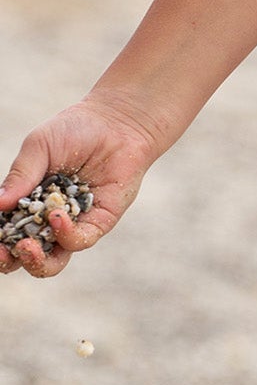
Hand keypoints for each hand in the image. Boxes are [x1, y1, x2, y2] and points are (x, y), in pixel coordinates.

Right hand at [0, 98, 159, 276]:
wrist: (117, 123)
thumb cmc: (74, 130)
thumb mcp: (39, 147)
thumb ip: (20, 175)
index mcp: (27, 203)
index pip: (6, 232)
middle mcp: (47, 219)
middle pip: (24, 255)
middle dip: (10, 260)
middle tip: (3, 253)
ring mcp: (74, 223)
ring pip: (53, 261)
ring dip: (36, 261)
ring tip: (26, 246)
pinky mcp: (99, 222)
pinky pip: (80, 240)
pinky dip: (66, 234)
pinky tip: (56, 216)